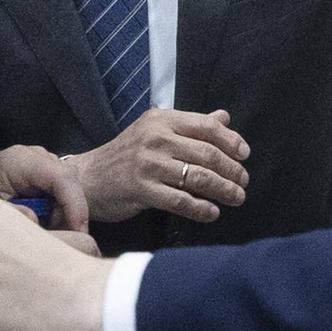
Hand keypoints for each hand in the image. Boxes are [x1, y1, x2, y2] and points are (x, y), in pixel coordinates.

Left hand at [0, 144, 90, 231]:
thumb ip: (10, 214)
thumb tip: (35, 221)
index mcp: (21, 161)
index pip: (62, 178)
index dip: (75, 205)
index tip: (78, 232)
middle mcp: (36, 156)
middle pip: (70, 182)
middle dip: (70, 212)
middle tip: (58, 238)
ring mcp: (42, 161)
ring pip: (69, 187)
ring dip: (63, 211)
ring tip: (45, 229)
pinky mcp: (44, 170)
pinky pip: (61, 189)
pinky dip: (57, 208)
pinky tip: (44, 221)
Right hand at [67, 108, 249, 222]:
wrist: (87, 178)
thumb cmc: (125, 155)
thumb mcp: (154, 131)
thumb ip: (190, 125)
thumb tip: (224, 117)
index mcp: (161, 120)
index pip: (206, 126)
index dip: (231, 141)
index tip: (244, 154)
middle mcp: (155, 138)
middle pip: (206, 153)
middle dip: (231, 170)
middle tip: (244, 182)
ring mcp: (147, 164)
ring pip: (197, 177)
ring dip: (223, 190)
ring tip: (236, 198)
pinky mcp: (141, 189)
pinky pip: (180, 201)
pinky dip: (201, 208)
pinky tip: (212, 213)